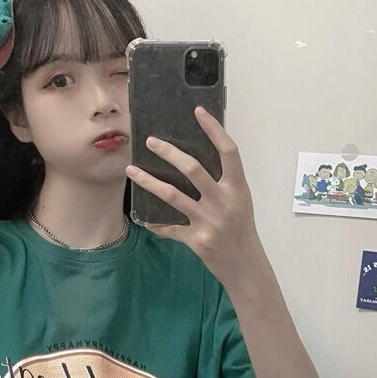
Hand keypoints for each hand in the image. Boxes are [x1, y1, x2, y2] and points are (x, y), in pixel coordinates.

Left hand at [125, 106, 260, 286]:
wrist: (245, 265)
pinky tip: (144, 218)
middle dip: (169, 153)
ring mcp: (209, 222)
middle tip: (151, 142)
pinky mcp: (196, 240)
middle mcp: (224, 202)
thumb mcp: (239, 202)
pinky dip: (155, 223)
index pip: (229, 152)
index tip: (198, 112)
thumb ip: (222, 183)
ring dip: (148, 182)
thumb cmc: (241, 229)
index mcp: (237, 189)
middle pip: (193, 169)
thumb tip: (191, 161)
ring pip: (172, 195)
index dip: (214, 130)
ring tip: (131, 170)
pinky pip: (169, 228)